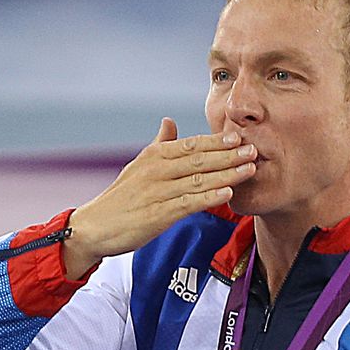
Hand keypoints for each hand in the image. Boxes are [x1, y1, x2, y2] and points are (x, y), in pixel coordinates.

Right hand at [62, 118, 256, 278]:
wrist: (94, 227)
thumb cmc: (120, 198)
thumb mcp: (137, 166)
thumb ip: (158, 144)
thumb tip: (170, 121)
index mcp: (154, 156)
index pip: (191, 144)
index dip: (217, 140)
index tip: (239, 136)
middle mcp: (156, 170)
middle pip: (199, 159)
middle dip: (229, 154)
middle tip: (255, 149)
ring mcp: (157, 192)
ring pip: (198, 179)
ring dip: (227, 173)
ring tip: (250, 168)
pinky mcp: (157, 215)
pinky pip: (188, 203)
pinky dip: (209, 197)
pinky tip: (228, 193)